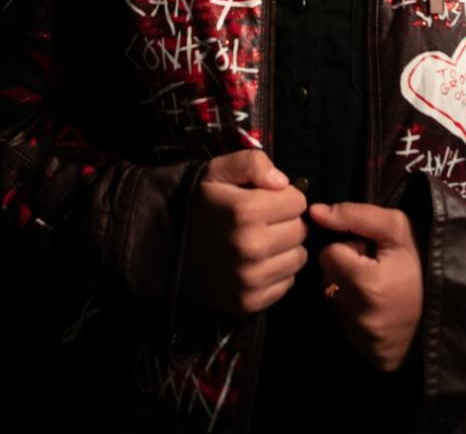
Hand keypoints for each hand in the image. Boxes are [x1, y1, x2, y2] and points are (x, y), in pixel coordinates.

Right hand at [183, 151, 307, 315]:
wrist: (166, 244)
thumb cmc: (200, 204)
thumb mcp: (218, 171)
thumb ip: (252, 163)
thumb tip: (283, 182)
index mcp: (245, 211)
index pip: (297, 202)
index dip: (285, 197)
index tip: (267, 199)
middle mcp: (250, 247)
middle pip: (299, 230)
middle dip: (287, 221)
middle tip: (264, 221)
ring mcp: (249, 279)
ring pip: (297, 258)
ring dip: (285, 248)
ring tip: (262, 241)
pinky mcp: (248, 302)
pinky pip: (286, 283)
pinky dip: (277, 272)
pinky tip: (257, 262)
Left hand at [309, 201, 423, 372]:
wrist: (454, 304)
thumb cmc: (424, 260)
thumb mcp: (396, 227)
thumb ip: (352, 215)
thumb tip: (314, 212)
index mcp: (366, 284)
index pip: (327, 255)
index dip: (348, 248)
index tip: (370, 252)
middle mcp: (362, 319)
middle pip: (330, 281)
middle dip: (348, 271)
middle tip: (380, 271)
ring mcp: (366, 342)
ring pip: (338, 304)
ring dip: (353, 294)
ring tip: (384, 290)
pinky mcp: (371, 356)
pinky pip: (350, 328)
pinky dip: (361, 316)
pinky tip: (384, 310)